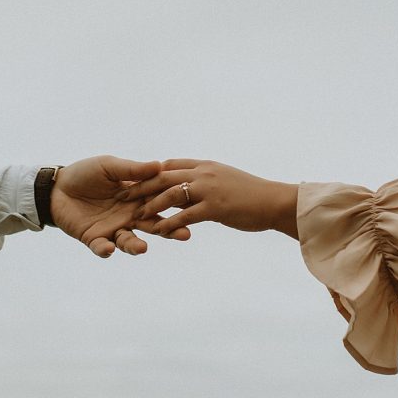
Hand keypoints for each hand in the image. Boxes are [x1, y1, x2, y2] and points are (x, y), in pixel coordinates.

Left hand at [51, 155, 190, 257]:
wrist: (58, 186)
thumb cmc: (86, 173)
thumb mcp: (109, 166)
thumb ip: (132, 170)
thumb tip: (159, 164)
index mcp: (136, 198)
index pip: (159, 203)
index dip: (175, 207)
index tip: (192, 208)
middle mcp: (128, 216)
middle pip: (152, 226)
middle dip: (168, 231)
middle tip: (184, 235)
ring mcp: (112, 229)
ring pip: (128, 241)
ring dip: (135, 245)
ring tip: (142, 248)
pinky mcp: (94, 239)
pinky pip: (101, 247)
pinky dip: (105, 250)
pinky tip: (108, 248)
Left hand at [124, 159, 298, 238]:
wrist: (275, 201)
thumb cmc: (253, 195)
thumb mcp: (225, 180)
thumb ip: (206, 181)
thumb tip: (191, 187)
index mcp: (205, 165)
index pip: (171, 164)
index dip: (151, 172)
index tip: (134, 180)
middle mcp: (203, 173)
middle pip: (163, 176)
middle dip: (141, 186)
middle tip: (122, 196)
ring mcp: (208, 189)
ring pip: (170, 194)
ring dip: (150, 205)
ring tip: (135, 216)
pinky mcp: (214, 207)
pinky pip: (184, 215)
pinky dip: (168, 224)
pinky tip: (157, 232)